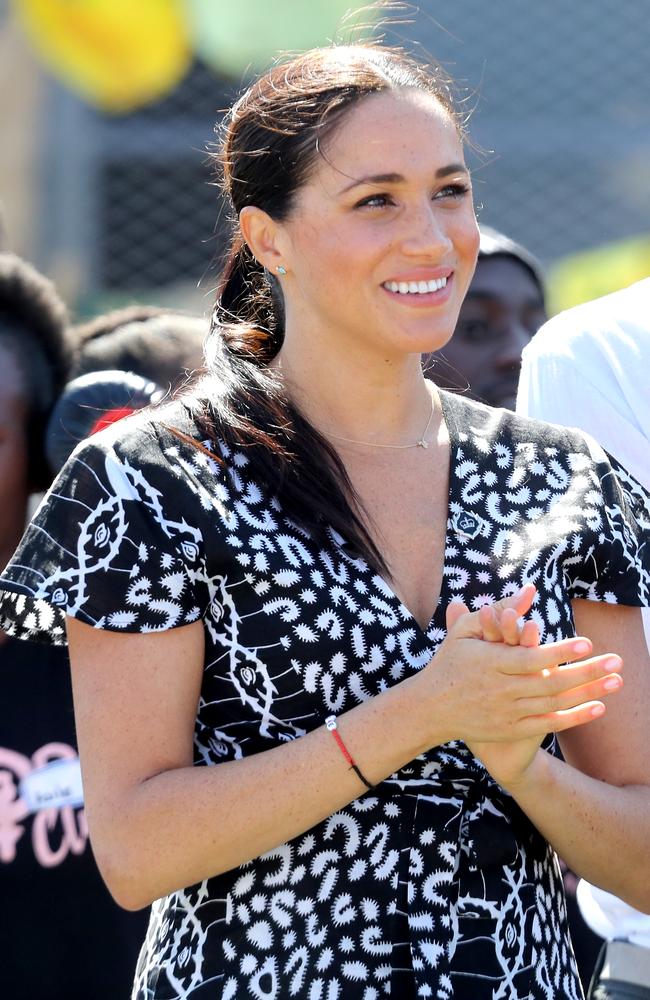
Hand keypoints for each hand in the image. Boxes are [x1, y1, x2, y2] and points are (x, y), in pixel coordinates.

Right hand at [423, 585, 622, 754]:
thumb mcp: (465, 631)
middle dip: (585, 673)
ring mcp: (507, 712)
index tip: (587, 644)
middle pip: (549, 682)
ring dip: (588, 693)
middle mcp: (499, 689)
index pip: (530, 658)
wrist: (431, 708)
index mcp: (488, 662)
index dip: (558, 653)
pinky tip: (599, 707)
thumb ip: (498, 611)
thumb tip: (529, 591)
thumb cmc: (450, 662)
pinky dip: (574, 718)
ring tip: (616, 681)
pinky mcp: (511, 729)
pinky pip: (549, 725)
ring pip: (554, 704)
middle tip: (616, 661)